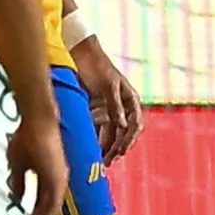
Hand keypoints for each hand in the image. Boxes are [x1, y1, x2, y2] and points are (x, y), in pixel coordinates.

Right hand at [9, 112, 69, 214]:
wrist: (37, 122)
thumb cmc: (27, 137)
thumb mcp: (18, 163)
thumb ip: (19, 181)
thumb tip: (17, 197)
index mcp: (51, 176)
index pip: (45, 201)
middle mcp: (58, 181)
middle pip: (50, 209)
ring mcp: (59, 180)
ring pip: (51, 209)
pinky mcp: (57, 179)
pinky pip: (51, 204)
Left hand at [70, 35, 143, 161]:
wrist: (79, 53)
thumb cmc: (97, 66)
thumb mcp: (108, 85)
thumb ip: (115, 105)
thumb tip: (124, 126)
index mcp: (131, 99)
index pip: (136, 124)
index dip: (130, 139)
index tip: (122, 150)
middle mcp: (122, 106)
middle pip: (124, 132)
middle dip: (118, 147)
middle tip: (109, 161)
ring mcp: (110, 109)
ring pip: (112, 133)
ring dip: (107, 147)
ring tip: (101, 161)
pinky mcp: (97, 111)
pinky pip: (99, 129)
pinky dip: (96, 139)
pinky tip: (91, 150)